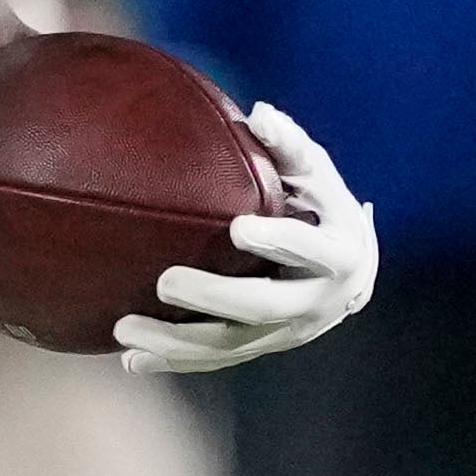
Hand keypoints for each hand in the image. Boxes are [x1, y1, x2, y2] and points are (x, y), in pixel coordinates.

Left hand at [121, 100, 377, 376]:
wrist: (350, 271)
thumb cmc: (323, 207)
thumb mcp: (317, 174)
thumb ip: (291, 146)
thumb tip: (260, 115)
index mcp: (338, 254)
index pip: (311, 249)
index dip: (278, 242)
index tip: (238, 228)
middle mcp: (317, 301)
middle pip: (263, 306)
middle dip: (213, 297)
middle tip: (165, 281)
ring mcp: (288, 332)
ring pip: (231, 344)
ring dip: (177, 341)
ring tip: (125, 328)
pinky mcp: (261, 347)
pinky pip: (216, 359)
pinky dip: (175, 360)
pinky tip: (132, 360)